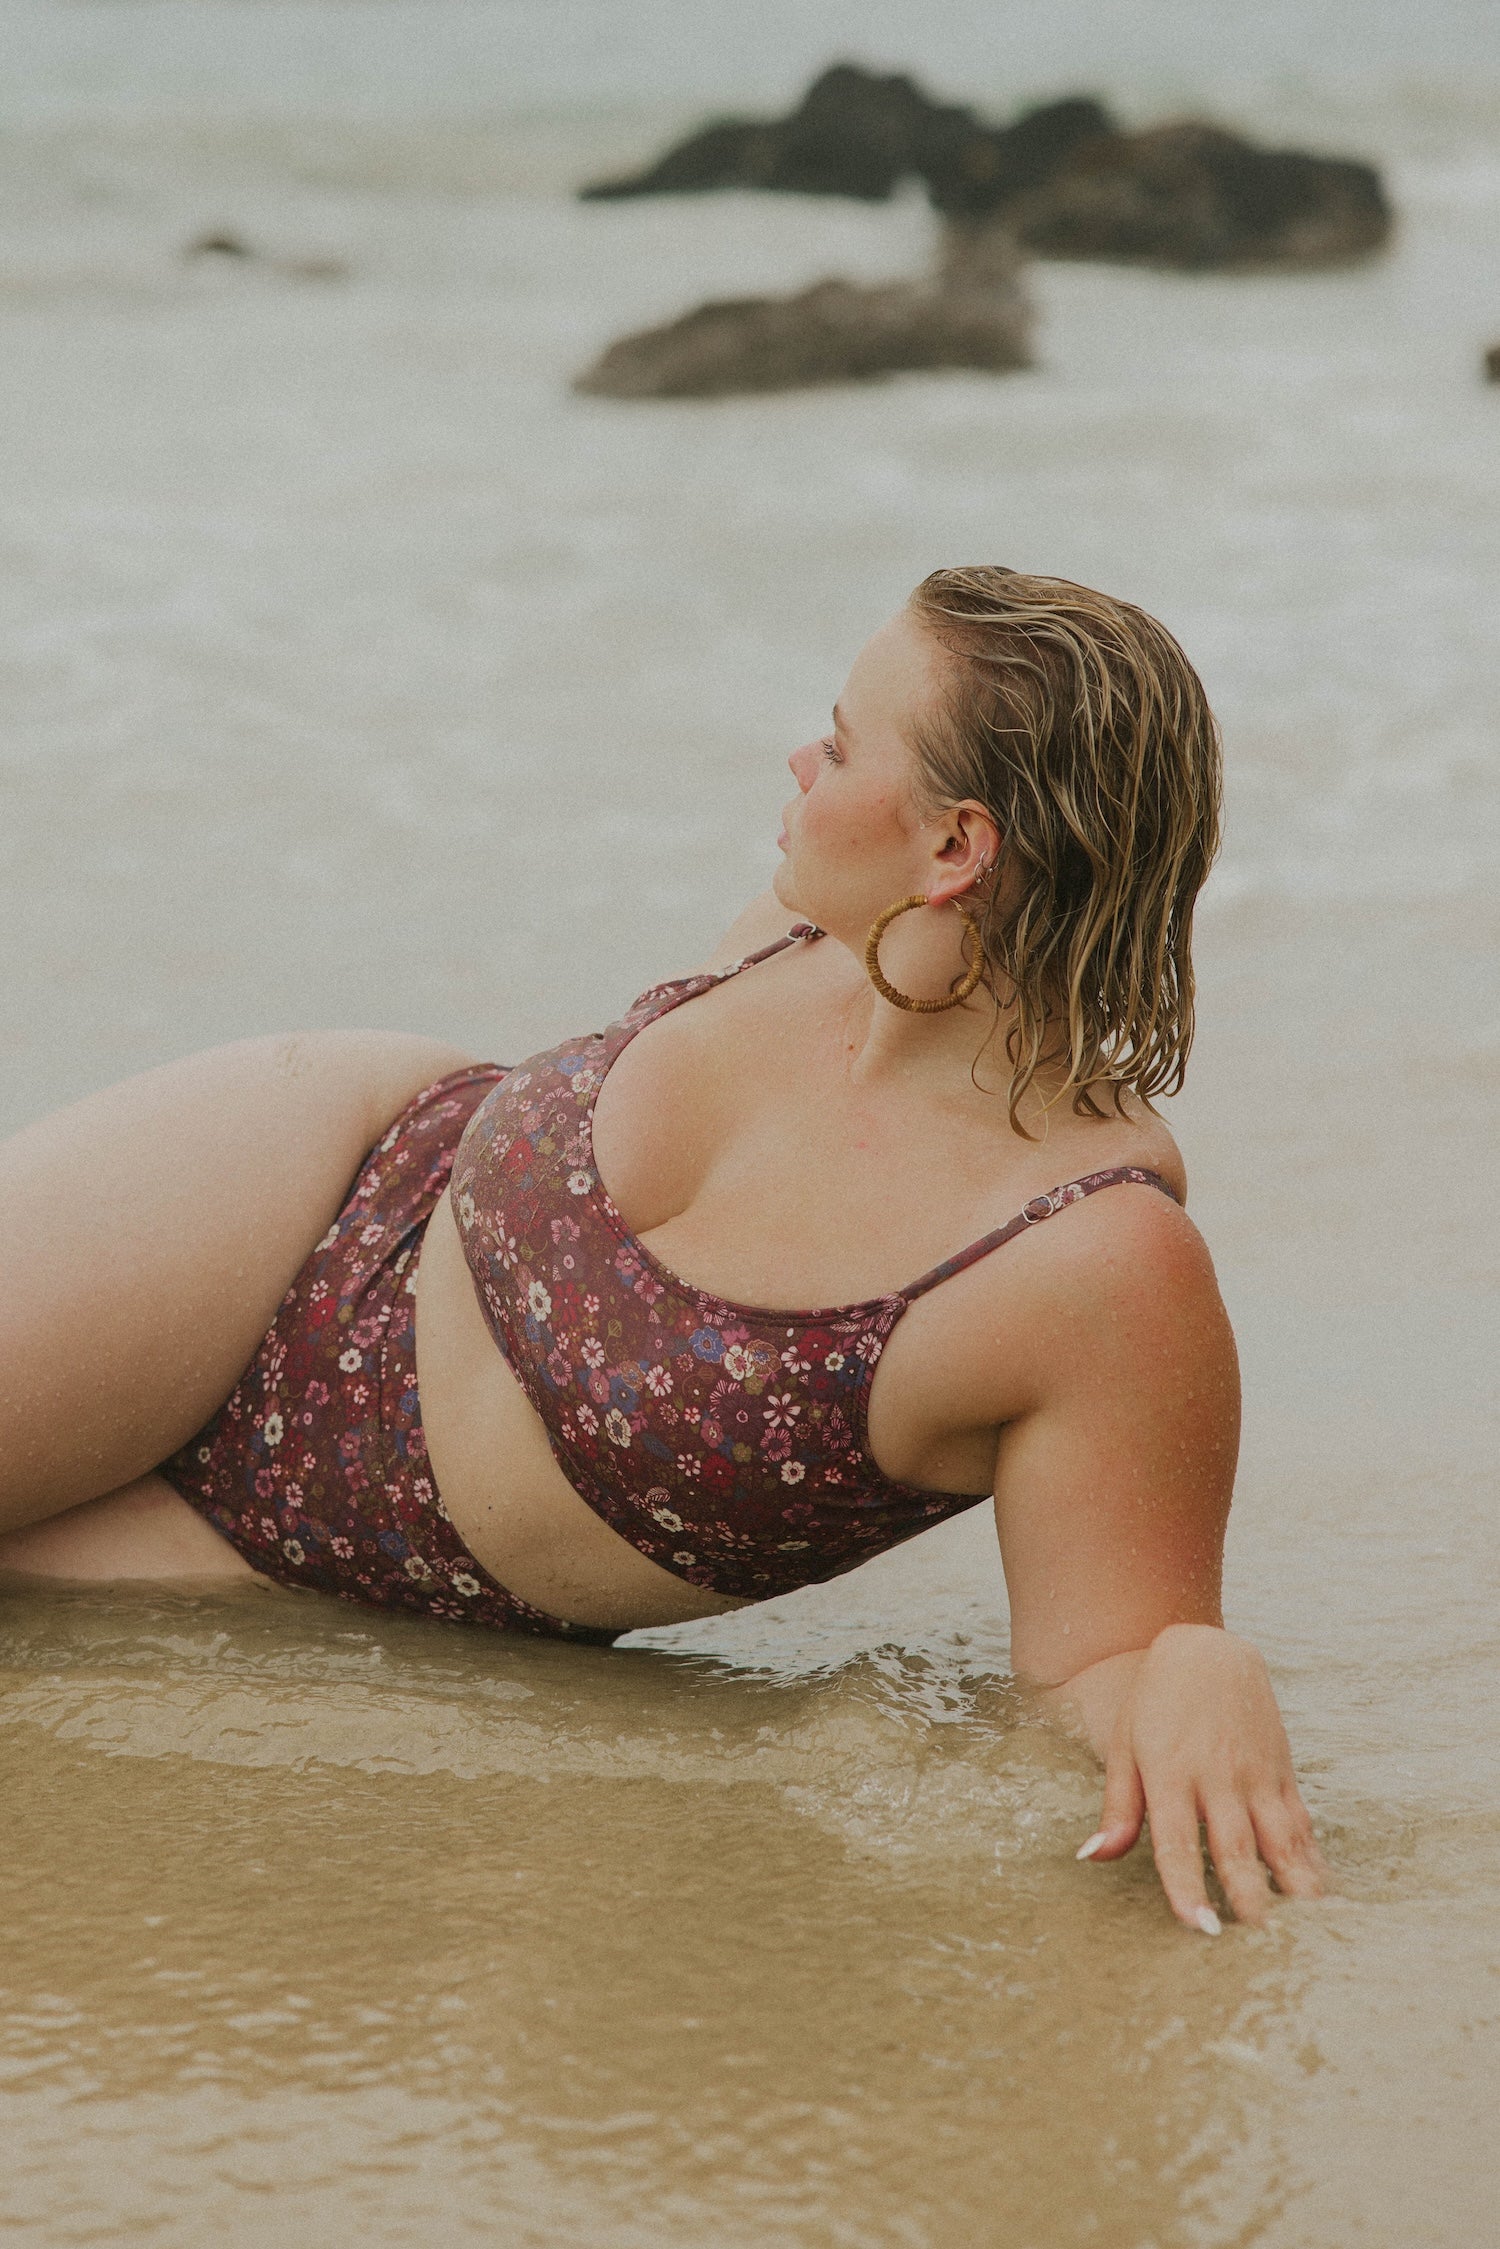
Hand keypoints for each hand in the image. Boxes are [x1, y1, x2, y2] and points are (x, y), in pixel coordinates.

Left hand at [1074, 1623, 1327, 1930]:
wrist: (1206, 1651)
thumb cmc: (1154, 1706)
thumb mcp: (1124, 1749)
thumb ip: (1117, 1809)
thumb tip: (1092, 1858)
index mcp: (1170, 1776)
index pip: (1177, 1843)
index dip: (1187, 1888)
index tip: (1199, 1929)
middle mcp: (1217, 1779)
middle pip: (1236, 1849)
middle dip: (1250, 1900)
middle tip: (1261, 1949)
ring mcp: (1255, 1776)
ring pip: (1280, 1840)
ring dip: (1294, 1889)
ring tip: (1306, 1935)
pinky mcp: (1281, 1772)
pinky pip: (1301, 1825)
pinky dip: (1313, 1862)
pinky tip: (1322, 1898)